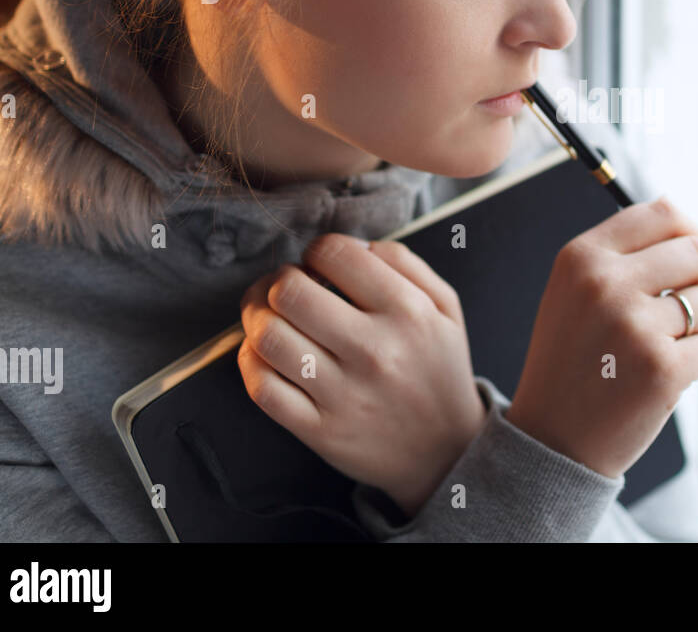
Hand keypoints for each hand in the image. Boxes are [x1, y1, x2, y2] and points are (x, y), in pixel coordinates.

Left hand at [237, 233, 485, 516]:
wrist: (446, 450)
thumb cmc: (438, 369)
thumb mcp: (445, 307)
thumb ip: (405, 263)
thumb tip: (352, 245)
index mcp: (407, 311)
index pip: (334, 254)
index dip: (317, 250)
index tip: (319, 265)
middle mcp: (374, 350)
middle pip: (289, 292)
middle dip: (277, 281)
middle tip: (284, 288)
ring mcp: (344, 393)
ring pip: (268, 337)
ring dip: (256, 317)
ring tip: (267, 316)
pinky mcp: (320, 430)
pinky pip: (262, 388)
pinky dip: (250, 362)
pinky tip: (264, 354)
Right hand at [505, 197, 697, 479]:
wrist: (551, 440)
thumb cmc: (574, 360)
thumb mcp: (576, 292)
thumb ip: (625, 252)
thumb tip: (682, 215)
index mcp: (582, 257)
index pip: (663, 212)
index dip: (685, 236)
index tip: (679, 266)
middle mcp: (605, 283)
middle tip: (675, 313)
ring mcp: (633, 326)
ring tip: (664, 348)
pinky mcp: (662, 369)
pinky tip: (667, 376)